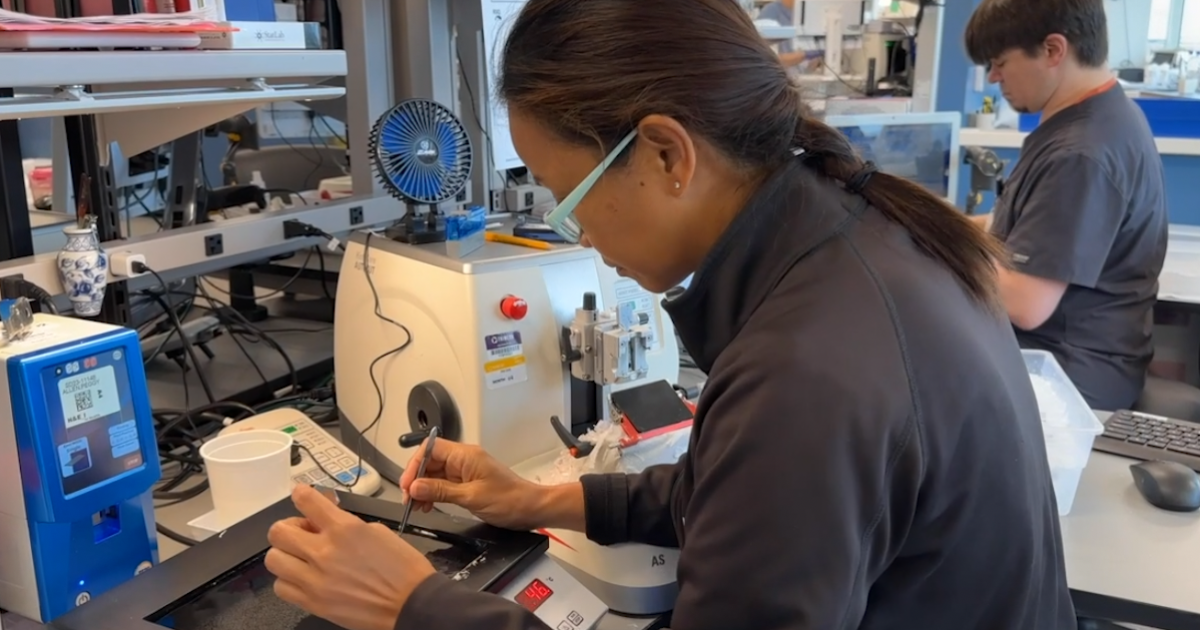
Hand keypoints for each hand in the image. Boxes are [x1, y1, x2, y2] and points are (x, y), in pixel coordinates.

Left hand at [265, 484, 436, 629]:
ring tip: (301, 558)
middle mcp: (324, 552)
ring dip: (285, 554)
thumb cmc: (403, 568)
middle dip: (289, 528)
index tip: (301, 496)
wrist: (411, 604)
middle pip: (278, 531)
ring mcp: (315, 579)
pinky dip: (289, 580)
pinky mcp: (312, 603)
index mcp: (344, 529)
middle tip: (304, 533)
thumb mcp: (378, 532)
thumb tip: (329, 523)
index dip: (301, 494)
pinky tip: (304, 578)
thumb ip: (348, 525)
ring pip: (273, 560)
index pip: (306, 500)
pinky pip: (281, 587)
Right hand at [399, 439, 544, 529]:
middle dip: (416, 479)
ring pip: (435, 474)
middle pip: (430, 461)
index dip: (414, 464)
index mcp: (465, 455)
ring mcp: (466, 471)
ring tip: (416, 506)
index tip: (407, 484)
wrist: (531, 508)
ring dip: (423, 488)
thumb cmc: (509, 500)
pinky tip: (428, 505)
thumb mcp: (471, 497)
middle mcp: (464, 460)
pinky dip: (433, 494)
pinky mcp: (468, 483)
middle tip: (408, 499)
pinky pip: (444, 484)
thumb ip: (440, 491)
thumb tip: (415, 487)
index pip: (430, 449)